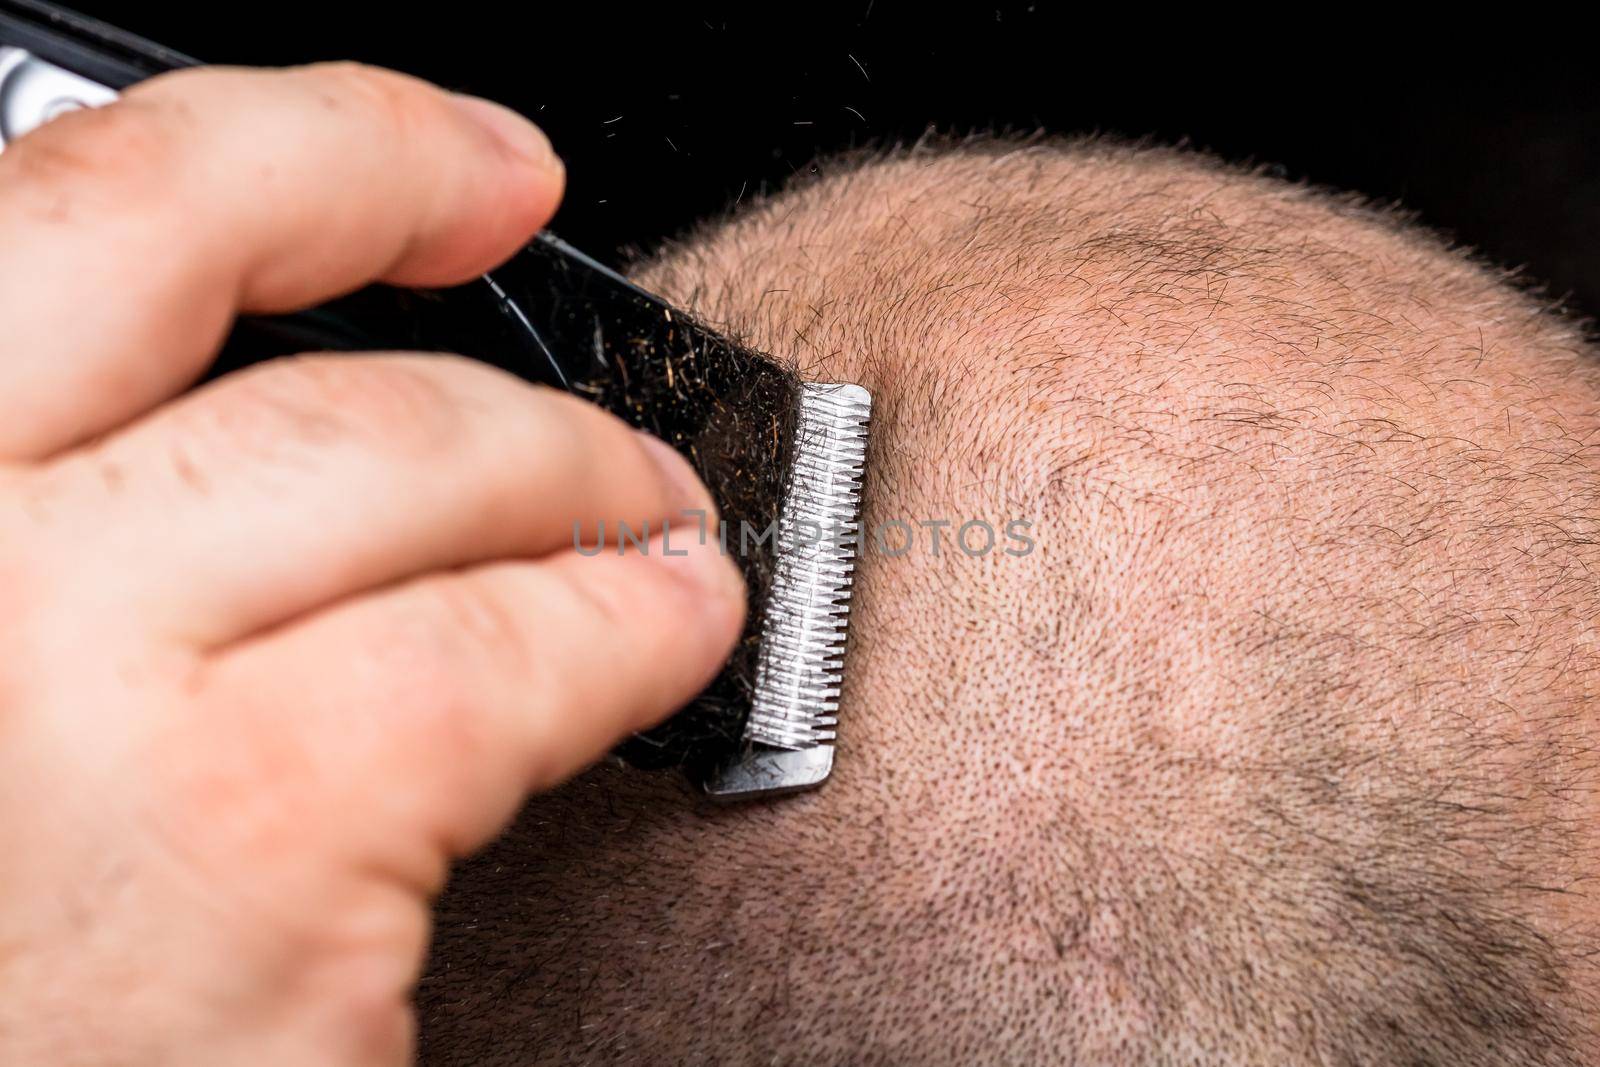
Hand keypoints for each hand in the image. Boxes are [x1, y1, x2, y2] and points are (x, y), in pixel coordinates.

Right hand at [0, 63, 743, 1065]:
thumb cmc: (7, 929)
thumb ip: (83, 493)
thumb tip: (274, 379)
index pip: (79, 211)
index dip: (303, 145)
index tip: (456, 162)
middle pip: (223, 280)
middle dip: (456, 282)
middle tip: (568, 332)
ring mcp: (61, 695)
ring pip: (406, 458)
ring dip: (580, 476)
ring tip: (656, 524)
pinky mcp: (244, 851)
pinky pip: (501, 660)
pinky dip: (627, 628)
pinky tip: (669, 638)